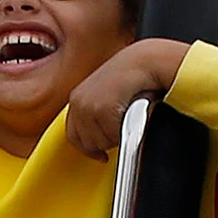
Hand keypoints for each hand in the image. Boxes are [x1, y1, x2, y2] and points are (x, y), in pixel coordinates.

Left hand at [64, 38, 190, 158]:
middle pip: (88, 143)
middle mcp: (78, 103)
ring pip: (102, 142)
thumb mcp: (108, 95)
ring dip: (117, 135)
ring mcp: (88, 106)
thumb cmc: (133, 77)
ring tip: (128, 116)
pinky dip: (126, 130)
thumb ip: (99, 114)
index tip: (101, 155)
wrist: (145, 62)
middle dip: (107, 141)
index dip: (88, 149)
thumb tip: (101, 140)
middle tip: (122, 127)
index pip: (73, 136)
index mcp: (77, 99)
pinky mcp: (101, 109)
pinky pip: (114, 136)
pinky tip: (132, 114)